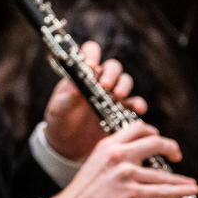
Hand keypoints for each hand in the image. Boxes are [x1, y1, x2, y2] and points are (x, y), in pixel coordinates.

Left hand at [43, 41, 146, 160]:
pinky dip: (138, 104)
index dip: (92, 54)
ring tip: (118, 95)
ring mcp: (112, 95)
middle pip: (113, 66)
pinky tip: (139, 109)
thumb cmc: (59, 120)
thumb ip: (66, 96)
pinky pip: (134, 103)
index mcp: (82, 73)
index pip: (90, 52)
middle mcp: (99, 80)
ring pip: (125, 80)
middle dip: (111, 74)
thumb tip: (76, 86)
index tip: (90, 66)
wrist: (67, 145)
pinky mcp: (121, 110)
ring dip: (124, 85)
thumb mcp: (58, 108)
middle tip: (105, 85)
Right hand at [45, 121, 197, 197]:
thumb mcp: (95, 163)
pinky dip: (180, 191)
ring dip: (180, 178)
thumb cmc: (82, 192)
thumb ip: (114, 156)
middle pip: (156, 142)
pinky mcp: (132, 194)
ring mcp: (126, 174)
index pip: (138, 128)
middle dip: (171, 148)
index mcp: (108, 145)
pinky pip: (163, 191)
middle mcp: (119, 155)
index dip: (154, 133)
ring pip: (162, 173)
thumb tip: (135, 157)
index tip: (159, 141)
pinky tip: (189, 191)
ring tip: (190, 182)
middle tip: (176, 155)